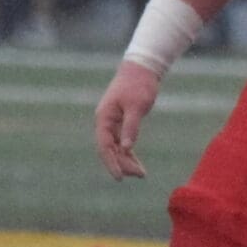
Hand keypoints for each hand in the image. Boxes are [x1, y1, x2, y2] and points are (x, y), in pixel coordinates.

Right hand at [94, 61, 160, 179]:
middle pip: (110, 149)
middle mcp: (105, 122)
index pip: (105, 146)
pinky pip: (122, 142)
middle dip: (122, 164)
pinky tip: (137, 164)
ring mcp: (112, 123)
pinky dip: (129, 153)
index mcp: (104, 118)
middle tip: (140, 175)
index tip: (119, 177)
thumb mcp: (137, 106)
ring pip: (116, 148)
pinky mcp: (121, 122)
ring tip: (141, 174)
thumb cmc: (139, 85)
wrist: (142, 69)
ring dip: (127, 161)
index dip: (111, 162)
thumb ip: (131, 126)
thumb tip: (127, 148)